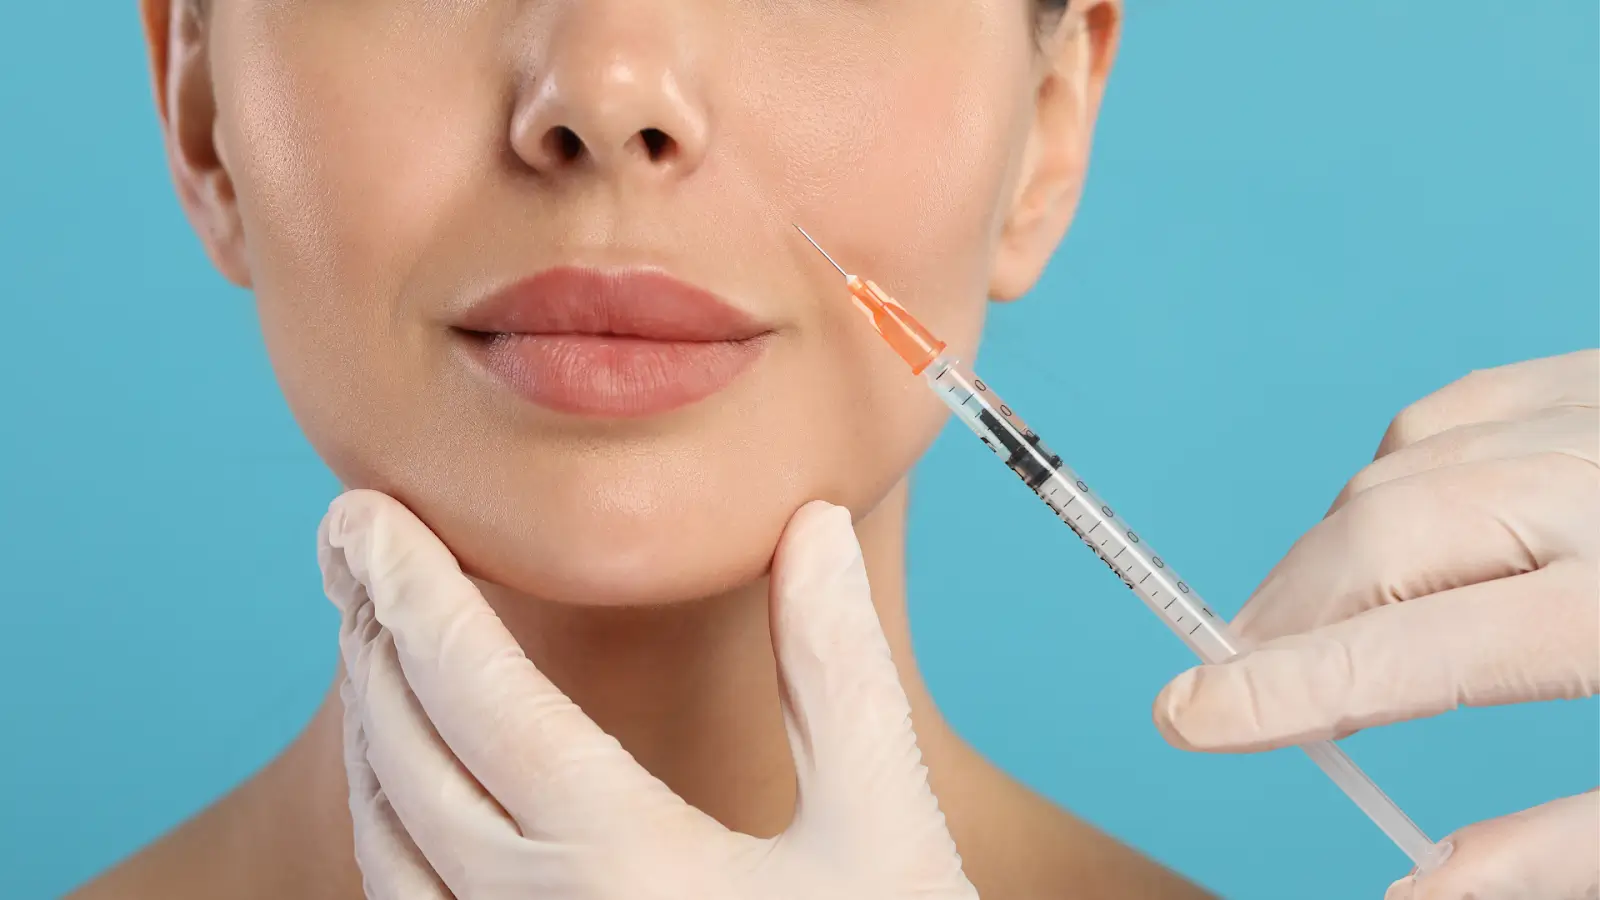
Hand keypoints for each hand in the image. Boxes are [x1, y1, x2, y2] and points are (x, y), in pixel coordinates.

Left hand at [319, 491, 977, 899]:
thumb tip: (808, 527)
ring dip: (372, 728)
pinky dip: (389, 823)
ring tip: (375, 640)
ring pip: (386, 841)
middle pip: (407, 757)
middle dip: (372, 637)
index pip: (478, 694)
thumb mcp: (884, 831)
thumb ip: (838, 675)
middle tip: (355, 547)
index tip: (362, 513)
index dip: (413, 588)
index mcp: (624, 862)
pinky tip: (411, 785)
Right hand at [1152, 349, 1599, 898]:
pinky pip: (1445, 414)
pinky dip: (1387, 482)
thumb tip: (1414, 897)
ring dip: (1326, 556)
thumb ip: (1555, 848)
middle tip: (1238, 687)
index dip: (1284, 690)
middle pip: (1385, 536)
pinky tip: (1390, 538)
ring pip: (1399, 468)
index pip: (1416, 651)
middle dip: (1289, 617)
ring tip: (1301, 631)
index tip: (1188, 714)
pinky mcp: (1597, 377)